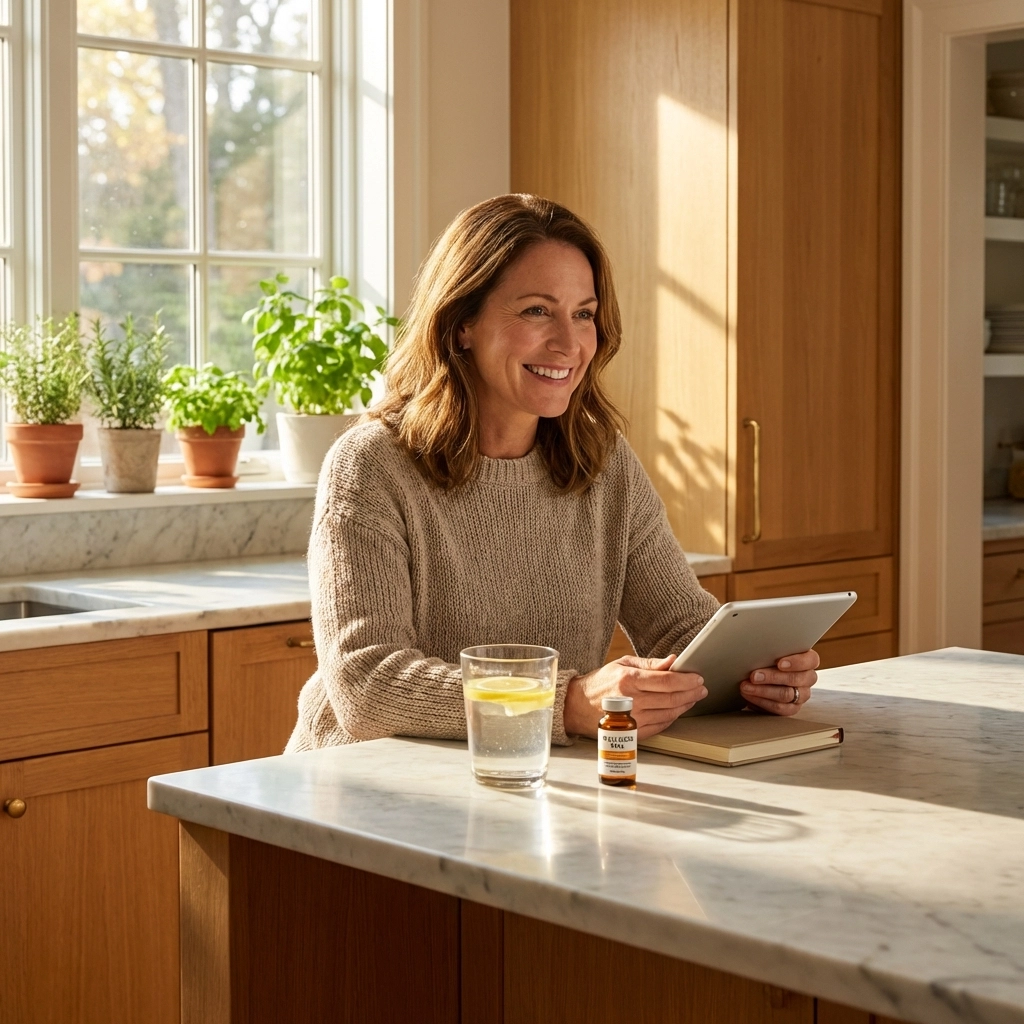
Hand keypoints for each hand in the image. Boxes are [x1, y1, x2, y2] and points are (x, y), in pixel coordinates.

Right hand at [563, 656, 706, 738]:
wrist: (578, 706)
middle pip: (672, 698)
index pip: (667, 680)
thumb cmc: (601, 683)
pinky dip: (673, 717)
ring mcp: (633, 719)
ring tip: (692, 698)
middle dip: (691, 693)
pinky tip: (677, 710)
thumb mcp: (622, 664)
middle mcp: (632, 700)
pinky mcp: (633, 733)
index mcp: (629, 680)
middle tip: (701, 689)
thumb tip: (672, 660)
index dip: (687, 680)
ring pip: (669, 713)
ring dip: (685, 705)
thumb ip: (650, 664)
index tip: (698, 678)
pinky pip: (661, 726)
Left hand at [739, 650, 819, 715]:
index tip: (779, 663)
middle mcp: (808, 678)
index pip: (810, 660)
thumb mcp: (772, 650)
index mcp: (808, 660)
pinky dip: (762, 702)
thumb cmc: (768, 657)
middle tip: (753, 676)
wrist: (761, 674)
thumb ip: (771, 649)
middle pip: (795, 679)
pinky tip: (749, 696)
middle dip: (772, 677)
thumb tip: (755, 647)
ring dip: (763, 691)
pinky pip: (780, 709)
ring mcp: (802, 694)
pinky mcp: (792, 708)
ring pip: (786, 695)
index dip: (796, 662)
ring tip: (746, 687)